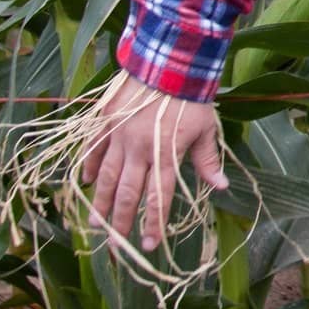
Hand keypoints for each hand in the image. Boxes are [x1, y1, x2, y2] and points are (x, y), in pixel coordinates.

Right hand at [79, 77, 228, 252]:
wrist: (169, 61)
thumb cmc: (193, 97)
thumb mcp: (206, 129)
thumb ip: (208, 160)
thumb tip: (221, 187)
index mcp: (166, 154)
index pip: (158, 198)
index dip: (154, 223)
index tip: (149, 245)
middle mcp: (139, 150)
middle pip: (128, 194)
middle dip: (121, 223)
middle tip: (115, 247)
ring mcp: (119, 136)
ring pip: (106, 177)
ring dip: (101, 203)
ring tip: (95, 225)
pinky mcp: (105, 121)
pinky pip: (93, 149)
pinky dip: (89, 167)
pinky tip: (87, 183)